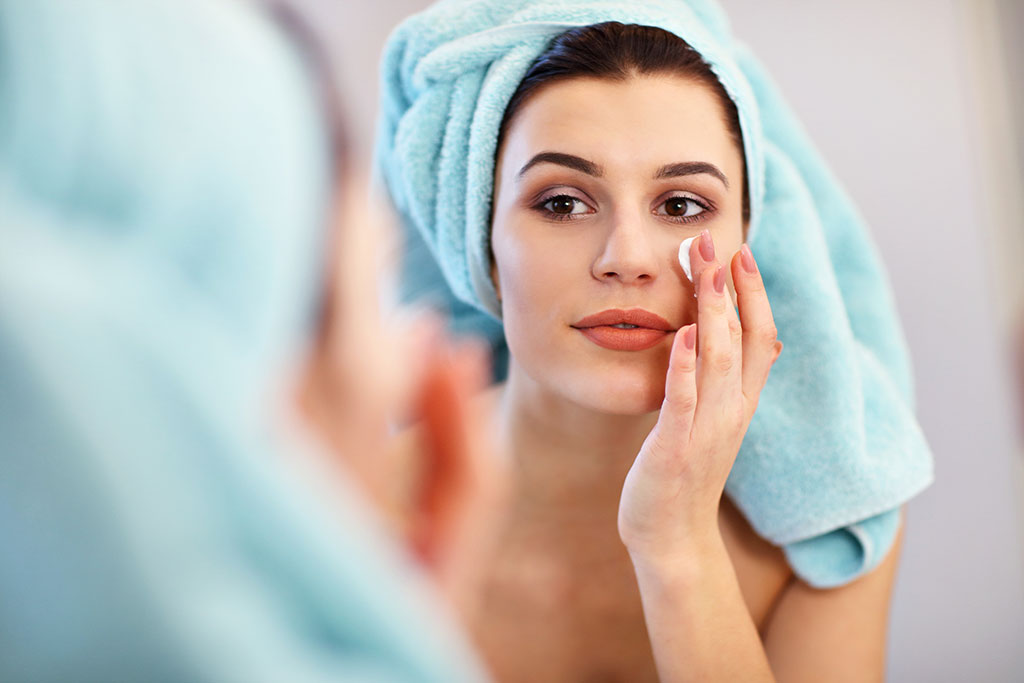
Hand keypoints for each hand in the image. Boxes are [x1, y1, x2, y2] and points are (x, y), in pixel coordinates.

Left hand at [618, 229, 781, 566]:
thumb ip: (729, 382)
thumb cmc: (682, 475)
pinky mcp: (676, 449)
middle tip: (715, 240)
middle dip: (732, 287)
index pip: (761, 338)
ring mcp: (707, 430)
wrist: (671, 538)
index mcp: (739, 403)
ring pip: (721, 362)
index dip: (755, 294)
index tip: (740, 252)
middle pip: (745, 338)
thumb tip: (757, 342)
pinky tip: (681, 335)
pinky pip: (685, 403)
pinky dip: (686, 368)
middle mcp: (732, 411)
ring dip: (714, 312)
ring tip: (704, 269)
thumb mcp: (712, 422)